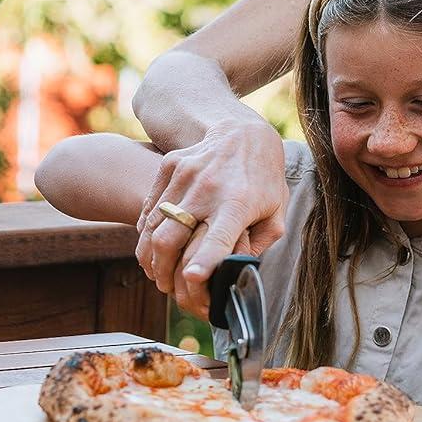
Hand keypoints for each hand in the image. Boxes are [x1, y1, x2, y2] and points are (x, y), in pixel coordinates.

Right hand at [134, 119, 286, 306]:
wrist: (242, 133)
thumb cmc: (263, 179)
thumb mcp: (275, 212)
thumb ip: (259, 244)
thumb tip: (237, 271)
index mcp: (238, 204)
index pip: (217, 238)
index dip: (203, 261)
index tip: (192, 280)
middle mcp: (208, 189)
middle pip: (171, 238)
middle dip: (164, 271)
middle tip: (166, 288)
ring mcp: (184, 176)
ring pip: (154, 226)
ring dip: (151, 257)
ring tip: (156, 273)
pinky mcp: (169, 168)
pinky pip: (149, 209)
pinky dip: (146, 234)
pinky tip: (151, 248)